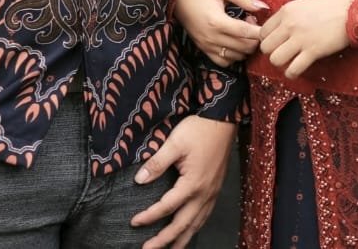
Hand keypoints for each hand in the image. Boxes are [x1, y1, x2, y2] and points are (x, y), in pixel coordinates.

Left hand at [131, 115, 236, 248]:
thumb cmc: (198, 130)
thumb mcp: (174, 143)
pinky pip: (204, 217)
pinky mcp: (215, 189)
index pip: (167, 207)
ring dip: (181, 240)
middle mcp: (204, 194)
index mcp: (193, 184)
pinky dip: (194, 228)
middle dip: (165, 241)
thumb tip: (139, 180)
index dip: (149, 216)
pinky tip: (188, 231)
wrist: (223, 121)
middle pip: (182, 225)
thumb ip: (156, 163)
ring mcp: (212, 193)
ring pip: (196, 225)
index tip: (134, 223)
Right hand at [173, 0, 264, 64]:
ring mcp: (206, 46)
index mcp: (216, 21)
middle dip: (254, 38)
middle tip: (252, 22)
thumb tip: (263, 7)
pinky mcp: (203, 49)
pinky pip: (223, 62)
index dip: (259, 32)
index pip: (244, 33)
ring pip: (236, 57)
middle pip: (243, 47)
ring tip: (243, 31)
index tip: (266, 26)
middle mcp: (211, 37)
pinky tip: (235, 43)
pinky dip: (234, 56)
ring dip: (245, 47)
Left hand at [259, 0, 355, 78]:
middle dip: (272, 52)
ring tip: (290, 61)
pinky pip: (293, 69)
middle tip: (283, 53)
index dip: (268, 40)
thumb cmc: (330, 7)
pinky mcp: (313, 51)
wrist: (352, 10)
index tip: (277, 43)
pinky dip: (292, 73)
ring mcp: (301, 38)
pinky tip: (297, 71)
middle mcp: (290, 24)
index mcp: (286, 11)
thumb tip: (277, 30)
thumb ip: (288, 16)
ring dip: (281, 64)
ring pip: (275, 59)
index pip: (263, 32)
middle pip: (265, 47)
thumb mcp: (303, 5)